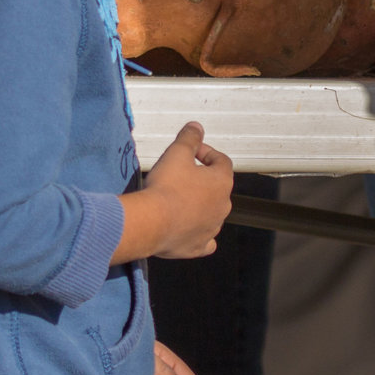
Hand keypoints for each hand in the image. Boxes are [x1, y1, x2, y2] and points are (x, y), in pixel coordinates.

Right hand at [113, 122, 234, 261]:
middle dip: (201, 180)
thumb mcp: (177, 153)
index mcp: (222, 182)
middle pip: (216, 188)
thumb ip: (189, 138)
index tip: (190, 152)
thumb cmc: (166, 185)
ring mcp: (212, 228)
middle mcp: (223, 206)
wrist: (151, 222)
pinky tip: (187, 229)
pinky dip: (198, 233)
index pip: (221, 161)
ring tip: (177, 200)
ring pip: (210, 213)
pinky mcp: (198, 247)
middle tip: (180, 175)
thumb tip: (196, 127)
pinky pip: (204, 240)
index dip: (206, 153)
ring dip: (198, 205)